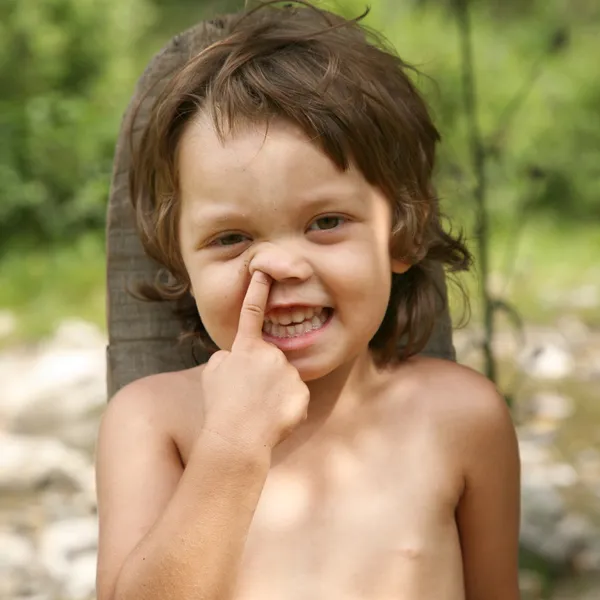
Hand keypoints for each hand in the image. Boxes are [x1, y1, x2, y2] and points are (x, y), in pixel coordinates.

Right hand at [200, 270, 309, 453]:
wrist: (237, 438)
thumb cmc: (219, 406)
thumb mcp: (213, 374)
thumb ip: (228, 357)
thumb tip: (238, 356)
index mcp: (245, 348)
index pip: (251, 313)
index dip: (257, 290)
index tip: (264, 271)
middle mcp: (270, 355)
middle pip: (271, 360)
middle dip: (263, 374)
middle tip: (248, 397)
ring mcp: (288, 373)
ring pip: (284, 380)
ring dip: (274, 393)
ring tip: (259, 412)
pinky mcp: (302, 392)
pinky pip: (295, 398)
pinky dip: (286, 408)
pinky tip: (273, 420)